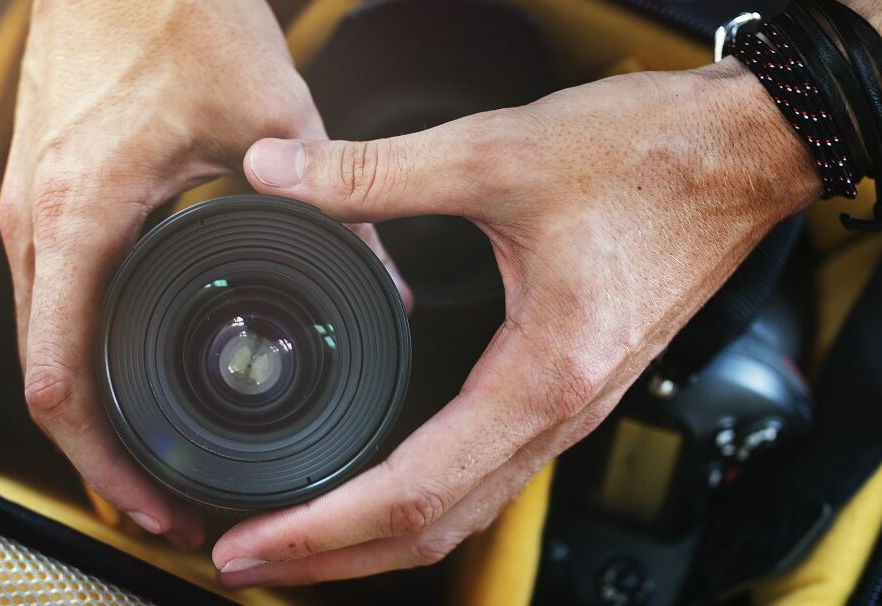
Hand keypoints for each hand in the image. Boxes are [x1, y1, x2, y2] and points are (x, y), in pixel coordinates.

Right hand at [0, 0, 406, 546]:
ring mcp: (26, 209)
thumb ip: (333, 197)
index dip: (105, 463)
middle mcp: (36, 221)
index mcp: (82, 213)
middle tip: (163, 501)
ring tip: (149, 455)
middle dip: (100, 456)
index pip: (62, 380)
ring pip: (41, 345)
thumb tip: (383, 276)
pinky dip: (82, 353)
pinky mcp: (40, 195)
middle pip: (44, 381)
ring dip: (90, 410)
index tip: (155, 501)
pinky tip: (128, 371)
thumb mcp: (272, 111)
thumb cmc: (174, 12)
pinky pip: (48, 301)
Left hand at [212, 60, 820, 583]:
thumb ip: (378, 171)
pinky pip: (485, 471)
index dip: (321, 529)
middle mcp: (558, 414)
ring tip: (297, 536)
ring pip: (460, 510)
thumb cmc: (652, 160)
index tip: (252, 543)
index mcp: (540, 378)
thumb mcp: (498, 156)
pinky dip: (419, 497)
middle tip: (247, 560)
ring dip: (372, 536)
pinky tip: (378, 482)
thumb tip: (278, 174)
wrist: (744, 155)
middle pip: (432, 529)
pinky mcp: (568, 387)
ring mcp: (568, 410)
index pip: (412, 493)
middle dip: (332, 555)